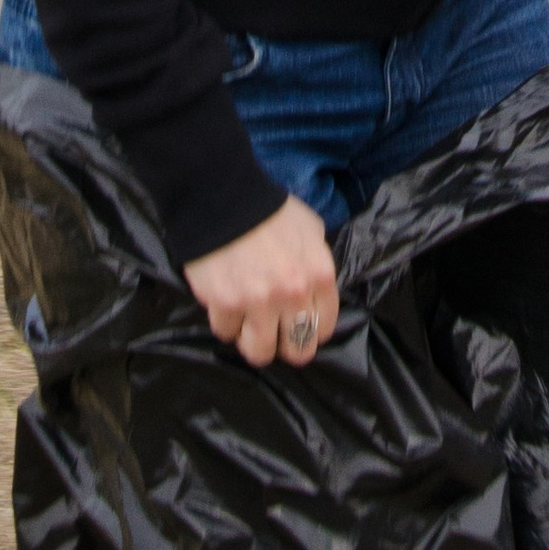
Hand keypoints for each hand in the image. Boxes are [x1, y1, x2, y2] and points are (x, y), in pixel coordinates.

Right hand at [182, 193, 338, 365]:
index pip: (323, 329)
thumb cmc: (271, 211)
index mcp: (319, 276)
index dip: (309, 329)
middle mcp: (293, 294)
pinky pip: (226, 332)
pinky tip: (225, 299)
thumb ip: (316, 266)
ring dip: (252, 340)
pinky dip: (225, 320)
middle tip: (272, 331)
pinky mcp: (225, 304)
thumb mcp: (310, 231)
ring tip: (246, 322)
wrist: (226, 196)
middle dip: (284, 344)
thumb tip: (314, 295)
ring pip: (259, 353)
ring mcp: (259, 302)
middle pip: (297, 352)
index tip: (296, 323)